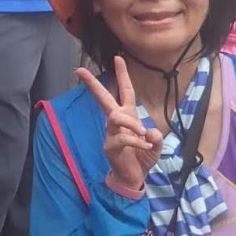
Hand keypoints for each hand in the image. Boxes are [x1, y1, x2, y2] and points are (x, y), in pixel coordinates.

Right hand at [76, 55, 162, 192]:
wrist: (134, 177)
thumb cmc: (143, 157)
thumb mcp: (155, 145)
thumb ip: (155, 137)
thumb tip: (148, 132)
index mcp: (129, 115)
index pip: (125, 91)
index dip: (122, 75)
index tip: (118, 57)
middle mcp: (117, 121)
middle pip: (104, 98)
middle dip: (92, 84)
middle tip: (79, 70)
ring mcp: (111, 133)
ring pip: (115, 117)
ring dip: (131, 124)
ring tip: (143, 134)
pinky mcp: (110, 146)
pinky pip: (122, 138)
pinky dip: (136, 142)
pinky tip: (145, 147)